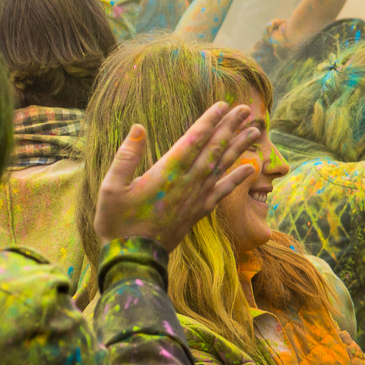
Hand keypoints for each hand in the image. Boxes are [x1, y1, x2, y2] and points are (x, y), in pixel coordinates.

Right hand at [94, 101, 260, 250]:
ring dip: (238, 147)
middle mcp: (187, 183)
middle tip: (245, 109)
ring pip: (221, 167)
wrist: (134, 259)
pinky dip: (236, 179)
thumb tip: (138, 127)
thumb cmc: (117, 222)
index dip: (209, 121)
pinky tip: (250, 168)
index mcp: (166, 173)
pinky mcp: (198, 212)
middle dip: (229, 127)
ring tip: (254, 130)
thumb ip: (126, 157)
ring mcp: (195, 198)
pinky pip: (222, 192)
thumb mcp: (110, 188)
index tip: (223, 105)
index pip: (193, 140)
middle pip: (213, 149)